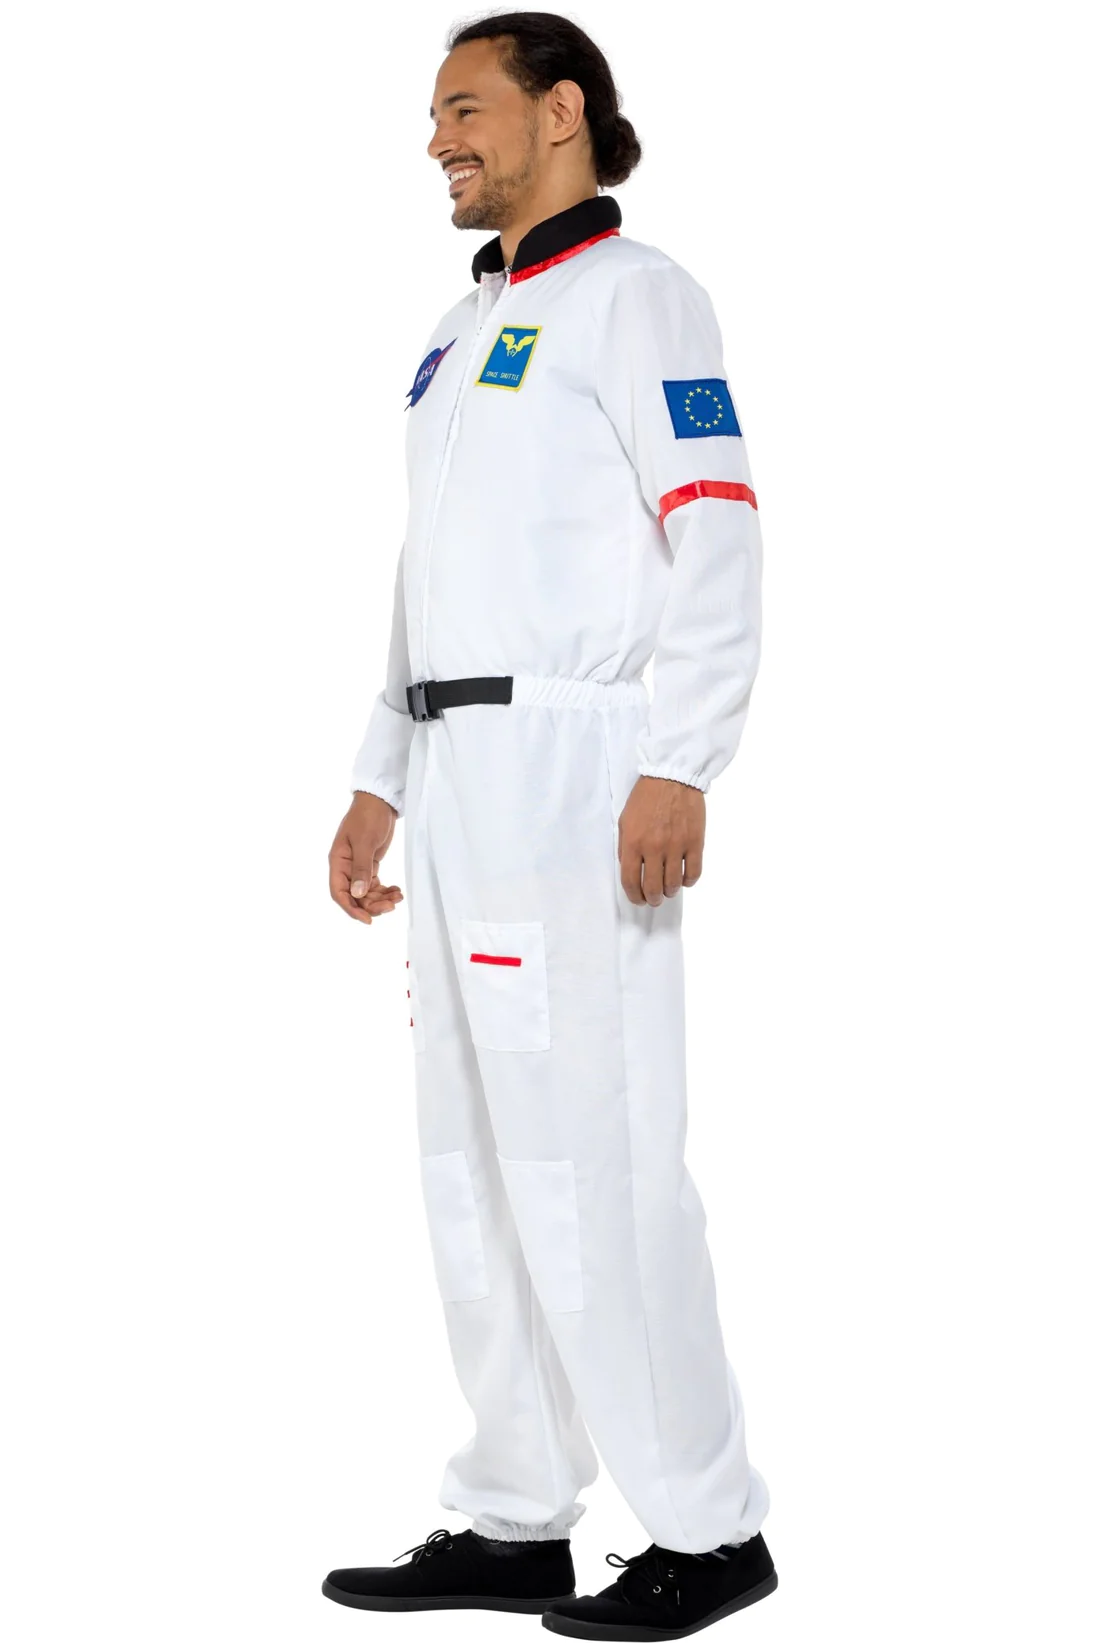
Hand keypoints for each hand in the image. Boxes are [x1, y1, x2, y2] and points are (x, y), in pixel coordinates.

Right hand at [329, 792, 402, 923]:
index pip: (339, 892)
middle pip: (355, 896)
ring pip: (366, 893)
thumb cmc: (368, 817)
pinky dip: (385, 891)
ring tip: (398, 897)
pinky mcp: (370, 865)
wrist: (380, 802)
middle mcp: (345, 867)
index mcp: (338, 862)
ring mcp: (358, 867)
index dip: (351, 909)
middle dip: (372, 905)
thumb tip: (358, 894)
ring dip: (381, 899)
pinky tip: (397, 891)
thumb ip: (362, 868)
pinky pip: (375, 885)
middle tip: (391, 906)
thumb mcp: (365, 842)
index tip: (368, 920)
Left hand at [617, 775, 704, 906]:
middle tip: (654, 898)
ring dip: (670, 891)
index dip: (634, 896)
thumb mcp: (625, 820)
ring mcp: (676, 846)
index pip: (630, 881)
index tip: (638, 899)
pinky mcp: (695, 843)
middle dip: (652, 898)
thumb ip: (625, 847)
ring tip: (669, 889)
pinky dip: (689, 881)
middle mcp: (654, 848)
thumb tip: (630, 870)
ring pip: (674, 884)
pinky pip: (694, 873)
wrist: (671, 777)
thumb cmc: (646, 797)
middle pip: (653, 888)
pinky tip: (685, 879)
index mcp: (633, 843)